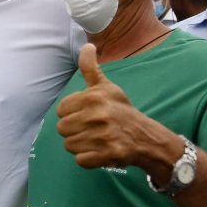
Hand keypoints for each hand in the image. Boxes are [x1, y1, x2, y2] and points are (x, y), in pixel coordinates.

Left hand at [56, 44, 175, 170]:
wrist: (145, 137)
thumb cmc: (121, 110)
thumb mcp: (106, 87)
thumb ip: (90, 68)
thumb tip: (87, 46)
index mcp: (93, 97)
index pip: (61, 110)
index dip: (71, 113)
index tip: (86, 114)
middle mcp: (97, 115)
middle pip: (62, 129)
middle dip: (74, 130)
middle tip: (91, 128)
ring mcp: (103, 136)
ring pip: (69, 145)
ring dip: (80, 145)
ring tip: (96, 139)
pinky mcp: (107, 155)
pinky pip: (80, 160)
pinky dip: (88, 159)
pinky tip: (99, 151)